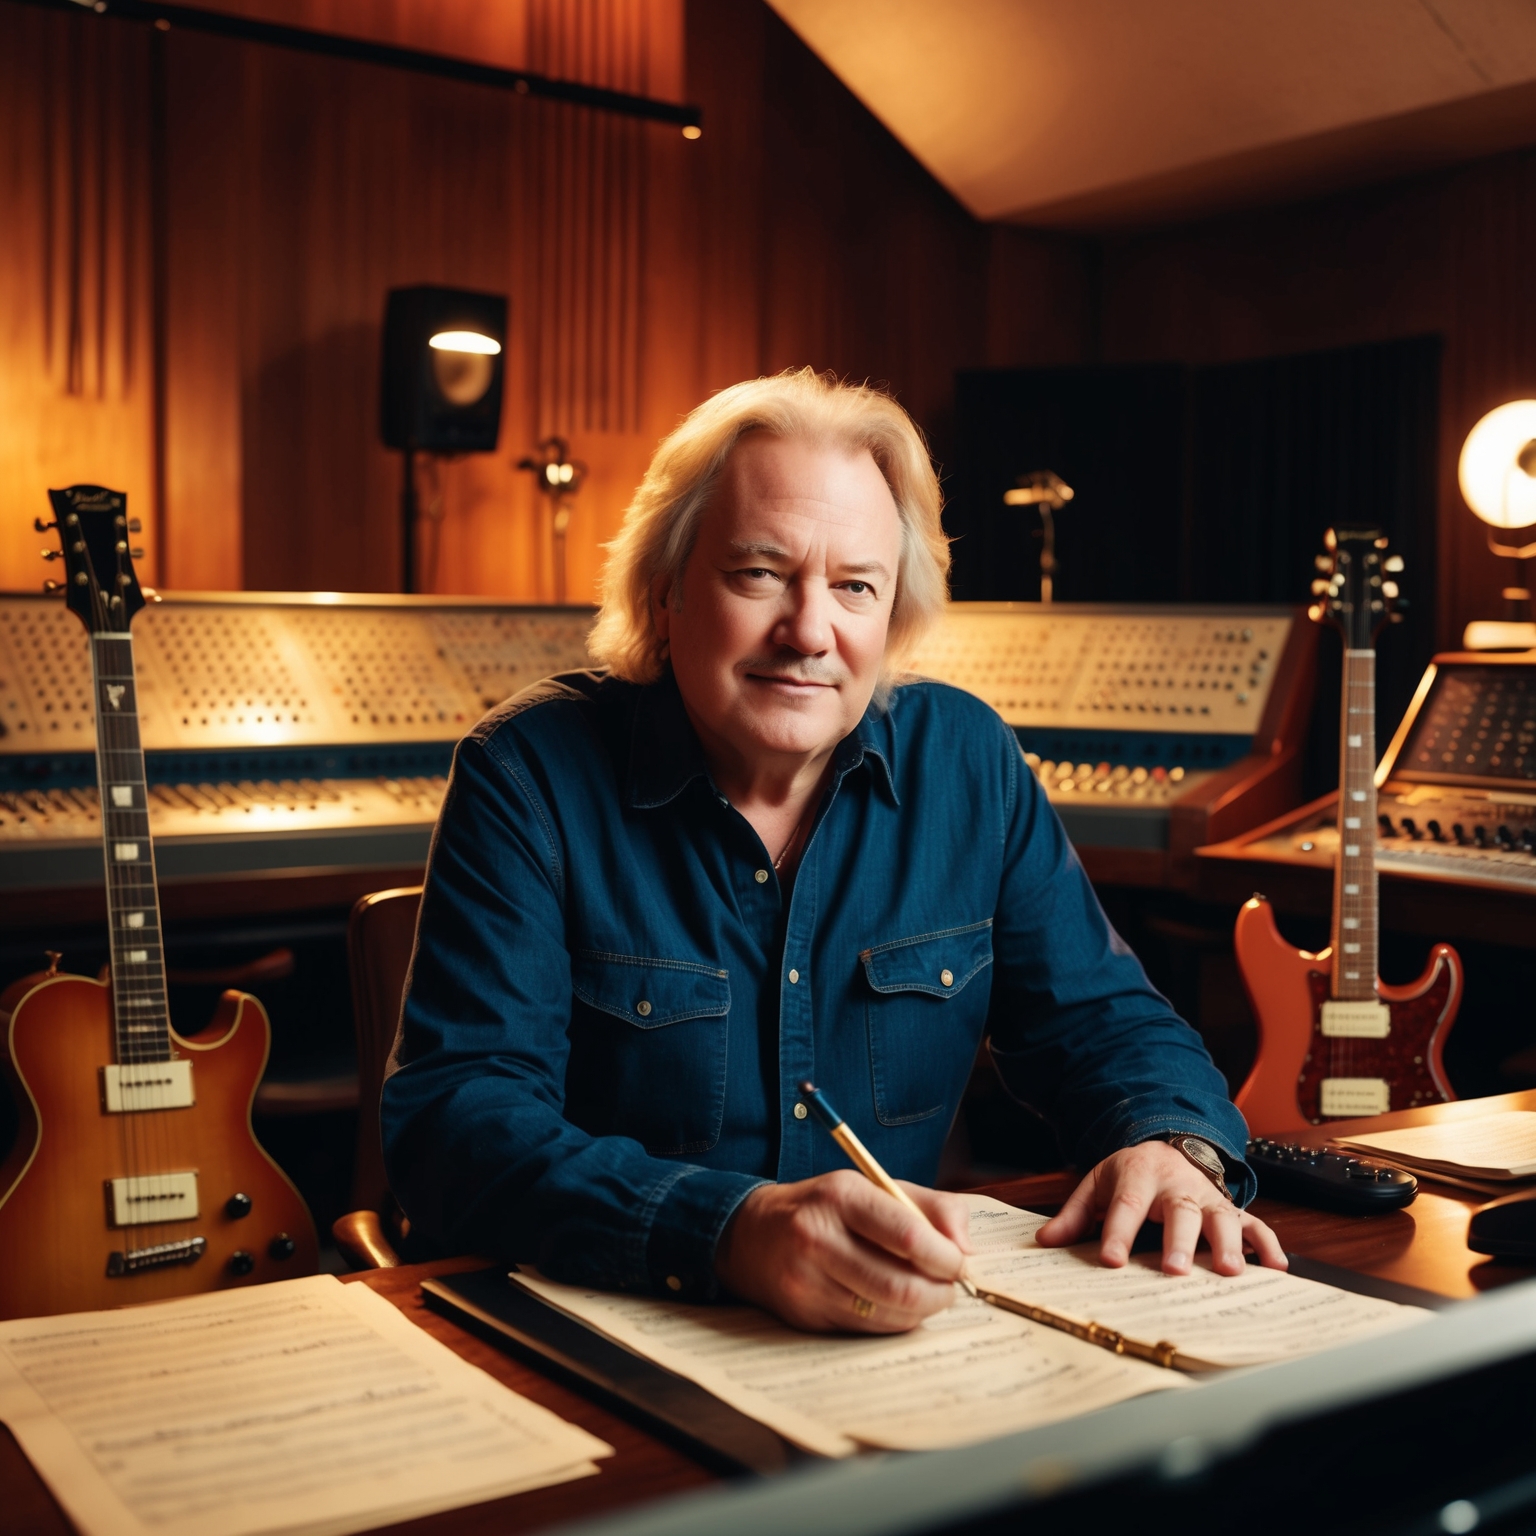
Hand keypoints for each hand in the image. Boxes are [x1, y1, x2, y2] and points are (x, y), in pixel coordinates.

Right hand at [714, 1170, 971, 1332]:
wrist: (752, 1234)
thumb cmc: (827, 1208)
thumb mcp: (875, 1187)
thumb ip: (930, 1206)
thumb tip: (966, 1247)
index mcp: (841, 1196)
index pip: (908, 1235)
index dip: (945, 1257)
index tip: (960, 1263)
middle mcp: (818, 1238)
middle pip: (900, 1286)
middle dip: (939, 1293)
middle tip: (950, 1287)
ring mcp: (807, 1282)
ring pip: (886, 1315)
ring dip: (921, 1312)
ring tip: (927, 1296)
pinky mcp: (804, 1315)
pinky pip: (866, 1330)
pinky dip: (893, 1323)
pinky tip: (897, 1307)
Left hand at [1035, 1141, 1287, 1275]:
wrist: (1169, 1143)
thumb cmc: (1132, 1174)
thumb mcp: (1097, 1184)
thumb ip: (1073, 1214)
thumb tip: (1044, 1241)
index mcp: (1139, 1176)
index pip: (1126, 1205)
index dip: (1118, 1232)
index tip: (1110, 1260)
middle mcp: (1178, 1185)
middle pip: (1180, 1211)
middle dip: (1179, 1241)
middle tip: (1175, 1269)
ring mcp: (1208, 1196)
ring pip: (1221, 1217)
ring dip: (1228, 1244)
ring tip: (1229, 1271)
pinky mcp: (1231, 1208)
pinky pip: (1255, 1224)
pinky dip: (1267, 1245)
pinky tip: (1276, 1268)